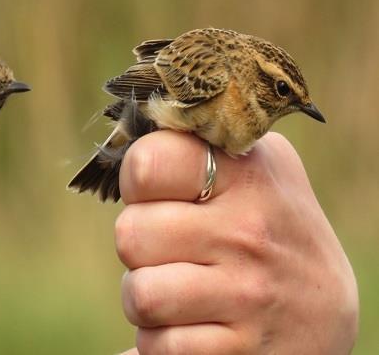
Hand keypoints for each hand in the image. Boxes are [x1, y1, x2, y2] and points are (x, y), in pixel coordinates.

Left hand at [116, 131, 357, 354]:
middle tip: (169, 248)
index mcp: (248, 173)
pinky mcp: (240, 351)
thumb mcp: (253, 170)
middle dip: (139, 245)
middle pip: (131, 233)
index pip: (148, 162)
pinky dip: (160, 340)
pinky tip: (193, 325)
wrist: (324, 312)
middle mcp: (251, 230)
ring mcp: (249, 294)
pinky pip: (157, 346)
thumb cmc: (267, 229)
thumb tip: (130, 124)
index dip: (137, 179)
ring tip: (175, 288)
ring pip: (140, 294)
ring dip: (144, 297)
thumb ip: (198, 144)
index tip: (156, 191)